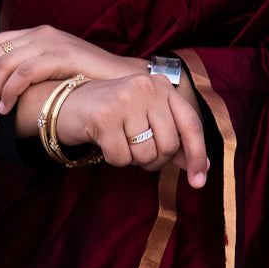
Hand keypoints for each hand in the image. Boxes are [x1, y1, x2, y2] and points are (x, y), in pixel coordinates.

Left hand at [0, 26, 146, 128]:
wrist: (127, 80)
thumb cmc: (89, 82)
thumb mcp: (53, 73)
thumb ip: (29, 74)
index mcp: (33, 34)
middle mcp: (38, 34)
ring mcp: (51, 42)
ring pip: (2, 66)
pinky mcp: (62, 55)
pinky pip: (23, 72)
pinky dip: (8, 92)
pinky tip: (5, 110)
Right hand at [54, 72, 209, 189]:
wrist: (66, 103)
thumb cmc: (112, 113)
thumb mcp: (146, 118)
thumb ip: (174, 138)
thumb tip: (202, 167)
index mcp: (162, 85)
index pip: (191, 124)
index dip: (197, 155)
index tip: (199, 181)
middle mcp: (147, 87)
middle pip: (169, 145)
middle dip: (155, 159)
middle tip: (137, 150)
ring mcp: (125, 100)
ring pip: (146, 154)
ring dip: (133, 159)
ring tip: (120, 141)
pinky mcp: (104, 117)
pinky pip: (121, 158)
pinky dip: (115, 159)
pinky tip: (105, 142)